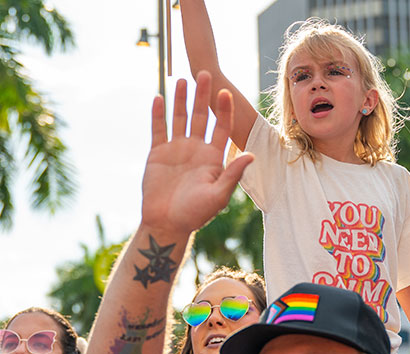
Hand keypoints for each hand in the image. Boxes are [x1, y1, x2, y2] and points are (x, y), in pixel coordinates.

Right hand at [141, 72, 253, 233]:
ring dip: (182, 99)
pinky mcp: (158, 153)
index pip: (222, 127)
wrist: (167, 223)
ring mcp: (176, 149)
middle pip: (201, 116)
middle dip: (203, 96)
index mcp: (213, 157)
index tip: (226, 92)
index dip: (224, 110)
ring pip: (180, 118)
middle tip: (205, 73)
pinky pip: (158, 129)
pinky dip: (158, 114)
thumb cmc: (195, 213)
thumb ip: (233, 174)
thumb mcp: (218, 195)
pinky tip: (159, 97)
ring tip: (183, 80)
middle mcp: (196, 149)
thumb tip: (252, 155)